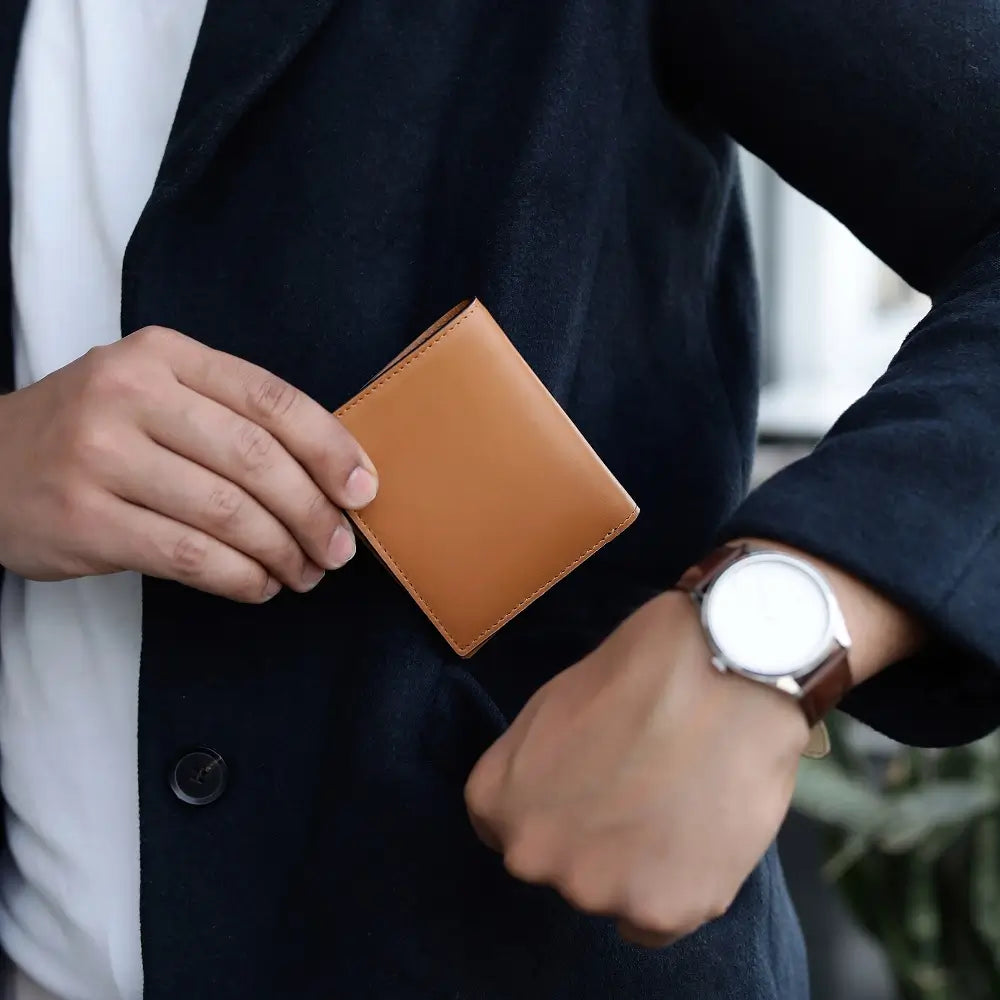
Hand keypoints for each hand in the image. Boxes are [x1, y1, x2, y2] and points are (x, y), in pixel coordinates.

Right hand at [0, 327, 377, 601]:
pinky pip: (187, 557)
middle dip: (314, 512)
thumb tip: (333, 473)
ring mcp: (99, 456)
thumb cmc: (95, 430)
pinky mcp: (82, 519)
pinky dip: (240, 578)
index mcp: (163, 354)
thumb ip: (231, 415)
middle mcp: (129, 394)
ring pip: (227, 513)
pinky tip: (259, 585)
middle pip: (256, 460)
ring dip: (282, 553)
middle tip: (339, 549)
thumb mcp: (156, 391)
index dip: (331, 447)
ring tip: (304, 572)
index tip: (364, 489)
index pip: (271, 399)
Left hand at [464, 590, 809, 946]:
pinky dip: (677, 890)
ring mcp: (595, 889)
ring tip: (678, 807)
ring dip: (636, 866)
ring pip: (610, 893)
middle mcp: (532, 856)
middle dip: (591, 838)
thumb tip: (550, 796)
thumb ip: (534, 771)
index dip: (553, 806)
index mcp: (497, 801)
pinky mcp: (661, 911)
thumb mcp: (548, 708)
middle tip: (639, 794)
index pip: (507, 828)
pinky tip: (695, 839)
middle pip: (560, 864)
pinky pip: (658, 922)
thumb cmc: (636, 674)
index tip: (586, 789)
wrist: (722, 675)